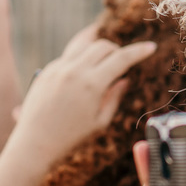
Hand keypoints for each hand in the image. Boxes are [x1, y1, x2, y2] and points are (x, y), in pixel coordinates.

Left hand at [5, 23, 156, 165]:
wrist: (35, 142)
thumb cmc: (71, 137)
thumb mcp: (100, 121)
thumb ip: (114, 97)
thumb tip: (124, 79)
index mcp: (92, 84)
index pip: (121, 58)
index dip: (139, 51)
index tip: (151, 47)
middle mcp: (74, 70)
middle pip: (103, 45)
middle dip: (117, 50)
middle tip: (123, 62)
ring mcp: (58, 68)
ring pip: (83, 43)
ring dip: (98, 46)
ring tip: (106, 54)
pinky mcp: (47, 70)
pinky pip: (69, 55)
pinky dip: (81, 56)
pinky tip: (85, 69)